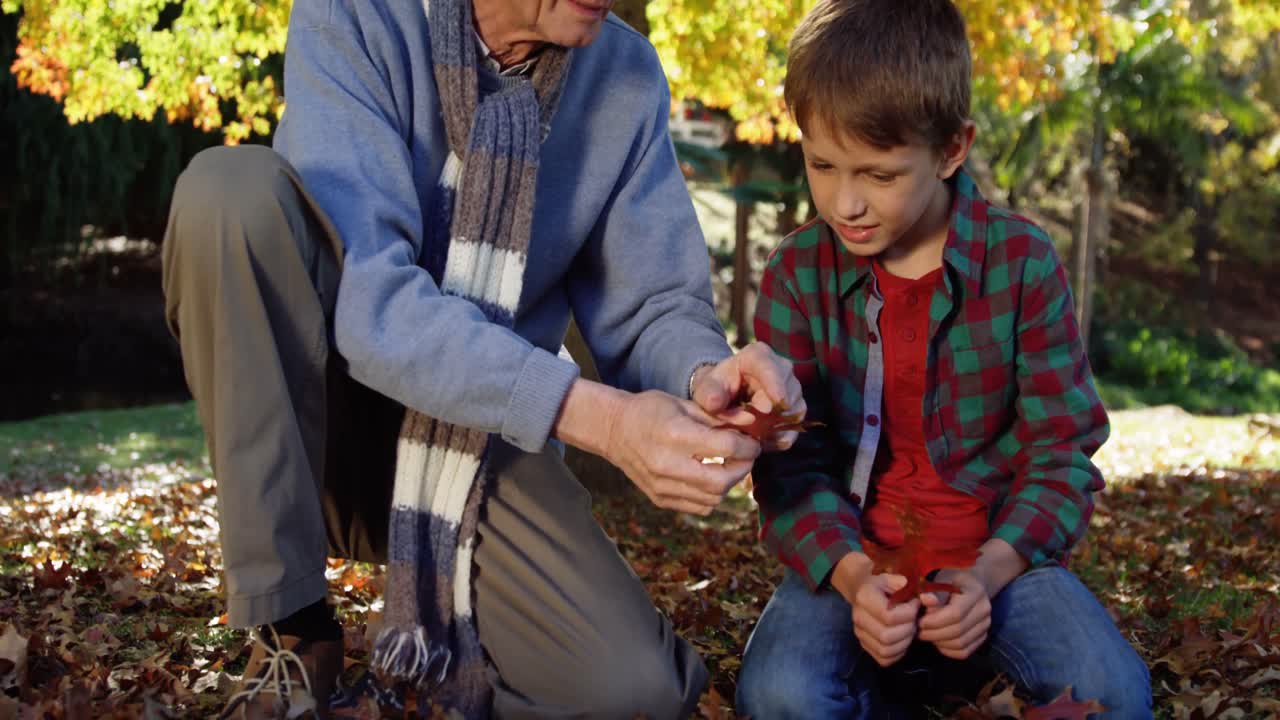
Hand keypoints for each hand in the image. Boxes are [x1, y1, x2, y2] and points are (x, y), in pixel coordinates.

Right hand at [603, 390, 760, 514]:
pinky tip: (709, 477)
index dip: (748, 445)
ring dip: (728, 483)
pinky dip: (711, 495)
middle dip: (742, 469)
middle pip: (722, 481)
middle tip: (745, 457)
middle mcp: (667, 464)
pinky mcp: (660, 499)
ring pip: (713, 498)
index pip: (727, 447)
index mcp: (675, 435)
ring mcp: (662, 486)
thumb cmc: (649, 411)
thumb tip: (750, 422)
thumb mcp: (683, 403)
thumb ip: (718, 416)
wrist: (613, 430)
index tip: (752, 442)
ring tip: (728, 466)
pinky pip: (698, 507)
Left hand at [691, 342, 804, 451]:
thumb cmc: (715, 390)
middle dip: (769, 414)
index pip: (769, 368)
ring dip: (774, 427)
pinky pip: (795, 423)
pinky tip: (764, 440)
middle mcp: (780, 368)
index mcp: (757, 356)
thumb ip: (709, 395)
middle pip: (787, 390)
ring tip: (753, 434)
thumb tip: (715, 403)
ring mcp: (791, 387)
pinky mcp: (795, 406)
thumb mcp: (705, 390)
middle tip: (750, 428)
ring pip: (793, 409)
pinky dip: (780, 435)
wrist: (723, 398)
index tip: (768, 408)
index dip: (772, 386)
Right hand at [850, 574, 919, 666]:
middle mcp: (858, 617)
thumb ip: (914, 586)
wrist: (865, 588)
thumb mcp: (896, 577)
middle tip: (913, 620)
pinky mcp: (864, 645)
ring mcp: (860, 633)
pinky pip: (883, 659)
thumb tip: (931, 599)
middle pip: (886, 636)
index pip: (889, 616)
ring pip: (885, 650)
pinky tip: (902, 640)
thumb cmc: (885, 583)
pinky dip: (897, 653)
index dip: (908, 614)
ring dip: (904, 643)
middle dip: (907, 630)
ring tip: (909, 629)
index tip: (915, 605)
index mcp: (865, 597)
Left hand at [917, 569, 991, 659]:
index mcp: (975, 591)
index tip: (919, 621)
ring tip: (926, 634)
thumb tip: (924, 599)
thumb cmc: (949, 579)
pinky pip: (965, 651)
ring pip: (961, 644)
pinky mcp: (982, 636)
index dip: (934, 621)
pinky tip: (937, 641)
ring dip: (939, 643)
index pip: (955, 613)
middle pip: (958, 631)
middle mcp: (984, 609)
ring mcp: (986, 624)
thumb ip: (932, 590)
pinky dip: (948, 650)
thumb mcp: (940, 578)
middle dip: (934, 634)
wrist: (969, 583)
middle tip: (918, 631)